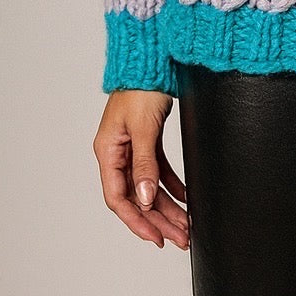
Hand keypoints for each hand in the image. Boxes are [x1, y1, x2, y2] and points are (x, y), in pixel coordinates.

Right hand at [94, 89, 189, 250]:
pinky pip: (159, 170)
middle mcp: (118, 153)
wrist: (152, 57)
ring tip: (186, 225)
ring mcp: (133, 147)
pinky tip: (187, 197)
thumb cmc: (142, 86)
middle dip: (158, 219)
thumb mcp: (143, 128)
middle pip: (136, 197)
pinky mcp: (148, 139)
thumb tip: (144, 199)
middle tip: (180, 237)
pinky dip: (172, 184)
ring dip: (168, 206)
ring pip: (149, 186)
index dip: (137, 221)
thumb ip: (144, 164)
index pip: (118, 198)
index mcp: (108, 152)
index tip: (157, 237)